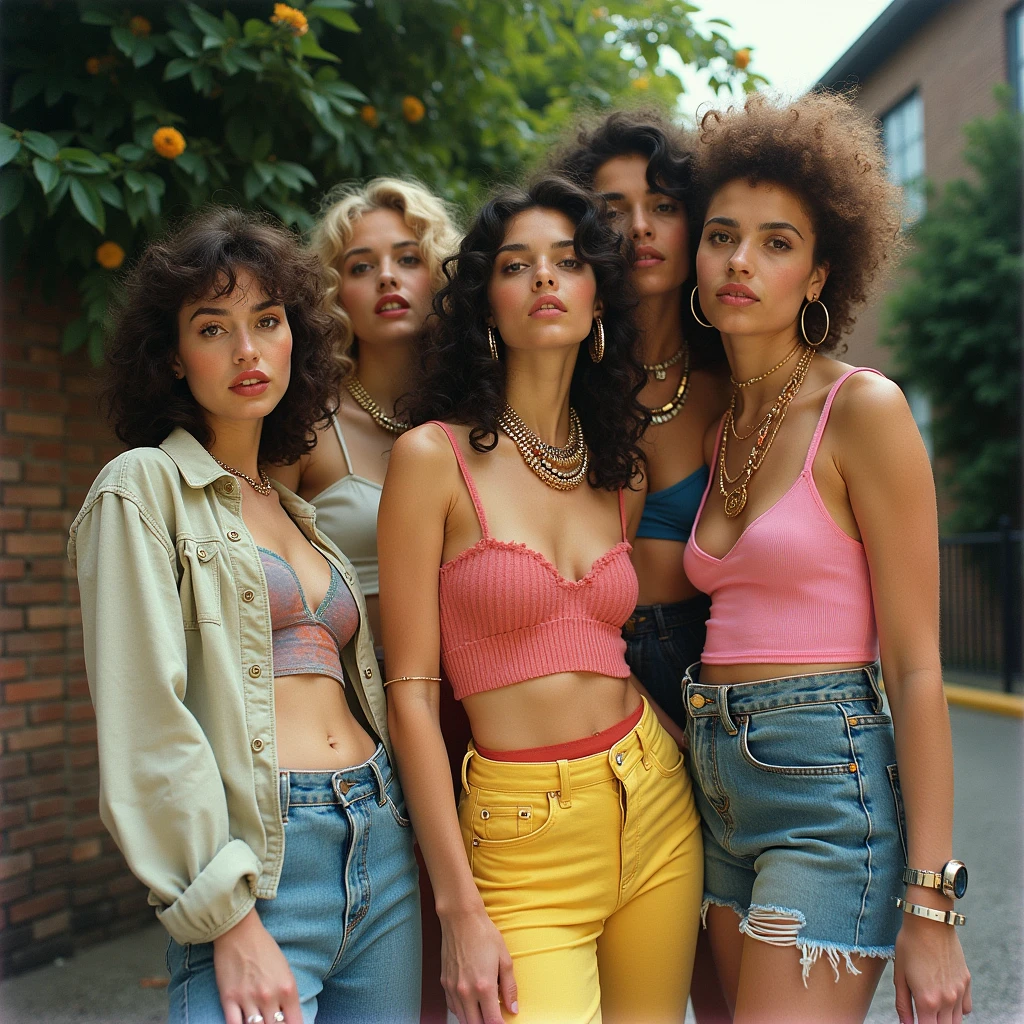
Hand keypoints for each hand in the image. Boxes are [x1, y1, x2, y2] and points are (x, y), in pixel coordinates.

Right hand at [213, 909, 301, 1023]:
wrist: (239, 931)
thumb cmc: (264, 948)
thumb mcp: (285, 969)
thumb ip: (287, 995)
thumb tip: (288, 1017)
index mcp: (287, 988)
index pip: (295, 1023)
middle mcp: (269, 996)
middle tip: (273, 1023)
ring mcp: (248, 999)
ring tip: (261, 1023)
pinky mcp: (229, 999)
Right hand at [439, 905, 517, 1023]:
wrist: (461, 918)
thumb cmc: (484, 934)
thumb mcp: (504, 959)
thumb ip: (509, 987)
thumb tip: (513, 1008)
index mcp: (484, 987)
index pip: (492, 1022)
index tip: (505, 1023)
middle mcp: (466, 992)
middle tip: (495, 1017)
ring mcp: (453, 988)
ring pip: (462, 1019)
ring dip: (474, 1020)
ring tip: (484, 1012)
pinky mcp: (444, 982)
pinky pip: (453, 1007)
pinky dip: (462, 1011)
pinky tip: (471, 1004)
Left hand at [894, 912, 971, 1023]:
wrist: (929, 920)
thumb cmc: (909, 944)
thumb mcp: (899, 974)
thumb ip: (903, 1004)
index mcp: (927, 1000)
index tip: (915, 1022)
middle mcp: (947, 1000)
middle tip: (923, 1015)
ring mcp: (960, 991)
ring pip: (956, 1021)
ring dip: (945, 1020)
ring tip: (932, 1010)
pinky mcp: (967, 981)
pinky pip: (966, 1008)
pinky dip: (957, 1010)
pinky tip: (945, 1001)